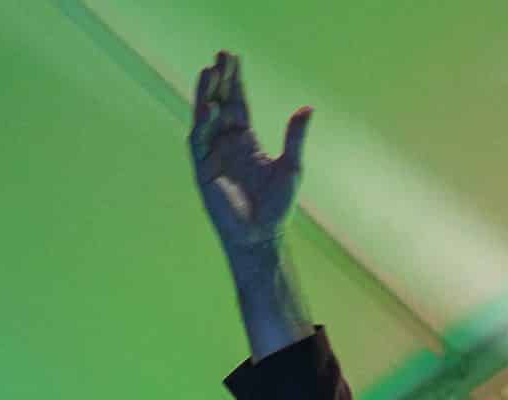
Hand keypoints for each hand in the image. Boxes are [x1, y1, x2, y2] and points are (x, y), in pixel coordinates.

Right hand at [190, 51, 310, 256]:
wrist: (261, 236)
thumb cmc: (277, 207)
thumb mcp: (292, 167)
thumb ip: (295, 137)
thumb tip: (307, 108)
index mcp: (246, 141)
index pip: (237, 103)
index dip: (235, 81)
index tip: (232, 58)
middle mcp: (226, 144)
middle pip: (220, 104)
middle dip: (219, 80)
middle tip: (220, 55)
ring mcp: (213, 156)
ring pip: (205, 118)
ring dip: (206, 94)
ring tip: (209, 70)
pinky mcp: (203, 171)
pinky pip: (199, 141)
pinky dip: (203, 123)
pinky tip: (209, 106)